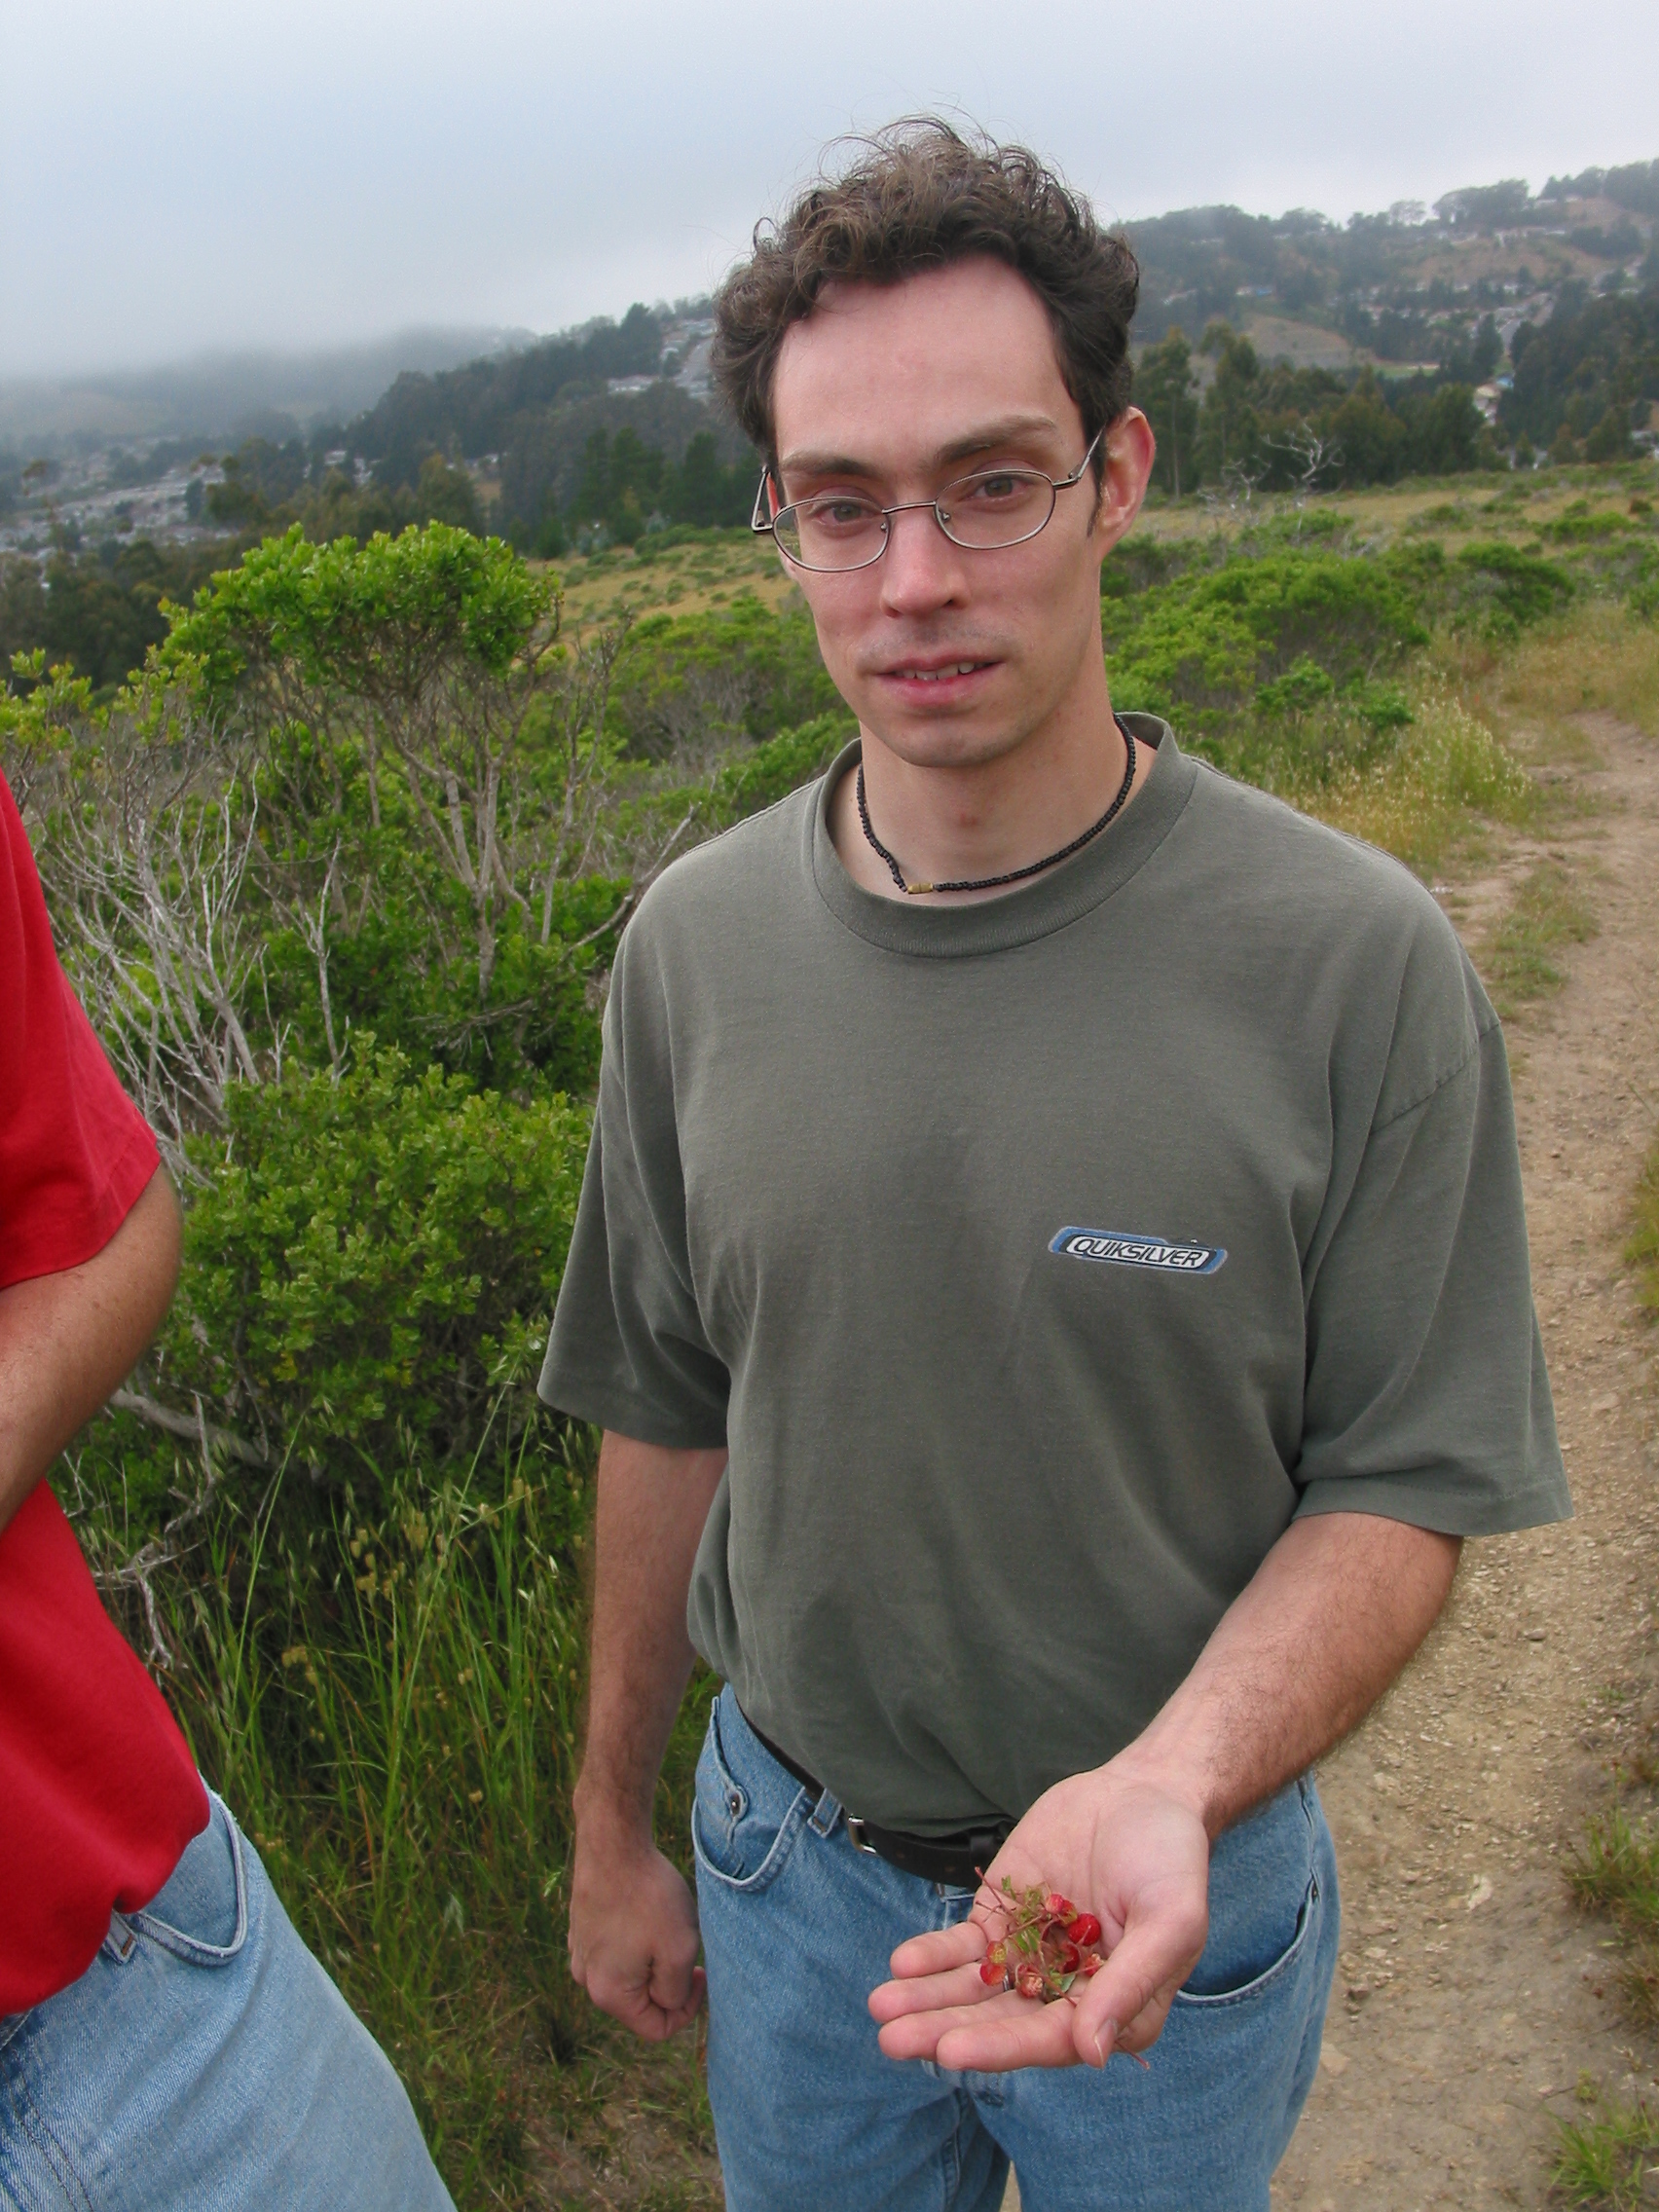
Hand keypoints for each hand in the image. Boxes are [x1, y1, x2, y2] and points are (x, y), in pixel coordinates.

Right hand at [567, 1818, 704, 2041]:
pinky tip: (644, 1908)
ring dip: (653, 1956)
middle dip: (668, 1978)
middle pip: (642, 2001)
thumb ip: (676, 1992)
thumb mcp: (679, 1951)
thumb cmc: (648, 1897)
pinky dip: (635, 1937)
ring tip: (664, 1922)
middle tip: (683, 1940)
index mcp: (608, 1995)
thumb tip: (668, 2003)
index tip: (700, 1971)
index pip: (656, 2029)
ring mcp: (580, 1951)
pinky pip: (617, 1948)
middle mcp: (586, 1979)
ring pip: (630, 1973)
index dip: (688, 2009)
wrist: (613, 1844)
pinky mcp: (582, 1927)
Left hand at [867, 1765, 1209, 2072]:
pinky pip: (964, 1946)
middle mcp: (1066, 1996)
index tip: (951, 2051)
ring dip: (927, 2000)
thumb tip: (1093, 2053)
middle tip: (893, 2040)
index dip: (1000, 2047)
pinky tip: (902, 1964)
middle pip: (999, 2022)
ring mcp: (1031, 1956)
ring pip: (973, 1989)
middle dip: (945, 2030)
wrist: (1145, 1795)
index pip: (1050, 2039)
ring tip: (881, 2007)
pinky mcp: (1005, 1919)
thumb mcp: (1170, 1919)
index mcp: (1114, 2012)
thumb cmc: (1171, 1862)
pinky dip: (933, 1955)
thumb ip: (1131, 1983)